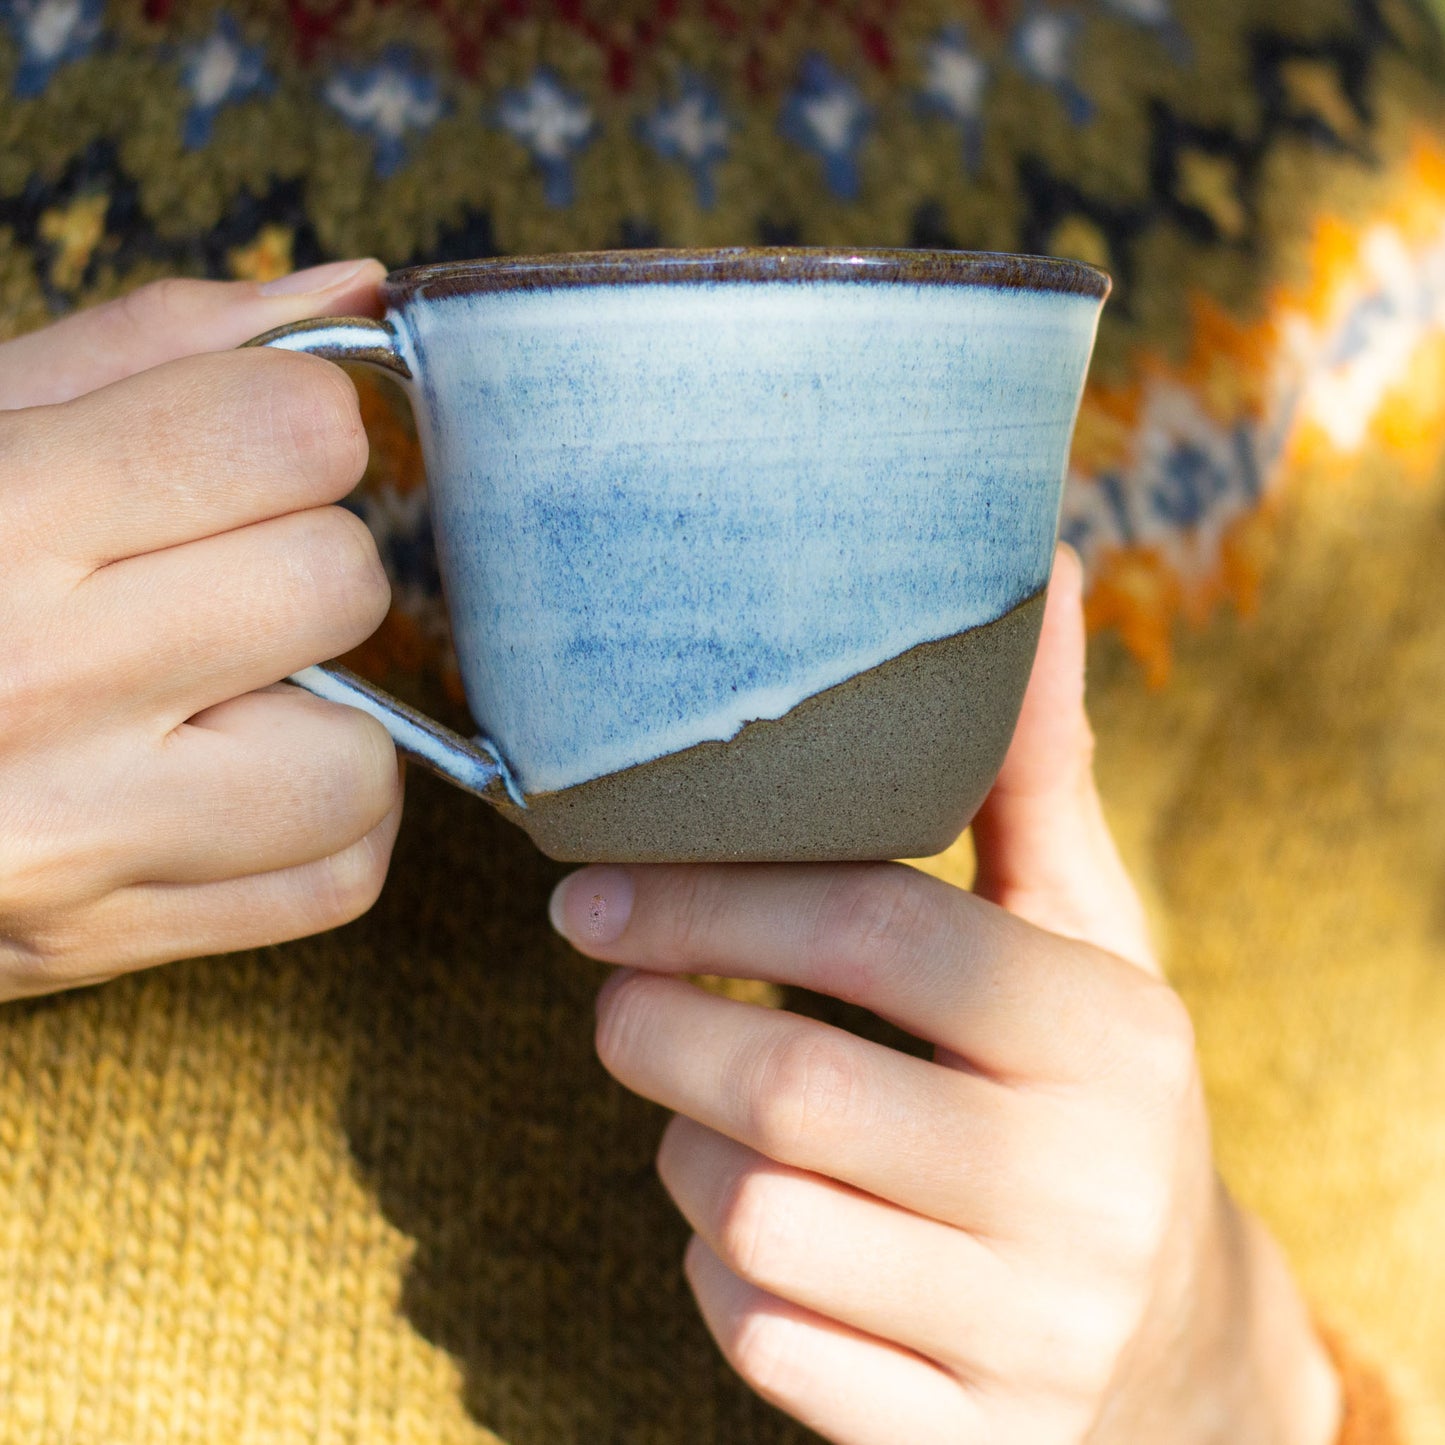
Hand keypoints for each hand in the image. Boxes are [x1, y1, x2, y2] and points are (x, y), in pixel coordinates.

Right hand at [0, 262, 402, 998]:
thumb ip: (157, 347)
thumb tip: (361, 292)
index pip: (291, 434)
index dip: (296, 423)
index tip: (248, 444)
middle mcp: (26, 686)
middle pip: (338, 584)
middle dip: (301, 559)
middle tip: (209, 571)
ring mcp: (66, 840)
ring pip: (359, 761)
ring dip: (322, 713)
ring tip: (217, 690)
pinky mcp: (93, 940)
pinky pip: (333, 880)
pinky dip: (322, 825)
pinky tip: (238, 781)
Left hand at [549, 548, 1340, 1444]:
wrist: (1180, 1356)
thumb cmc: (1095, 1099)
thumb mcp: (1085, 940)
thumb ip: (1033, 772)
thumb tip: (1031, 572)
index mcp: (1111, 1034)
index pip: (878, 929)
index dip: (710, 897)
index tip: (590, 889)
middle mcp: (1085, 1188)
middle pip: (785, 1082)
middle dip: (653, 1024)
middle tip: (610, 992)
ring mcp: (1029, 1334)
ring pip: (751, 1221)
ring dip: (683, 1151)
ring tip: (702, 1113)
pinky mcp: (968, 1444)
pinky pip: (763, 1346)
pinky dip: (717, 1280)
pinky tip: (754, 1236)